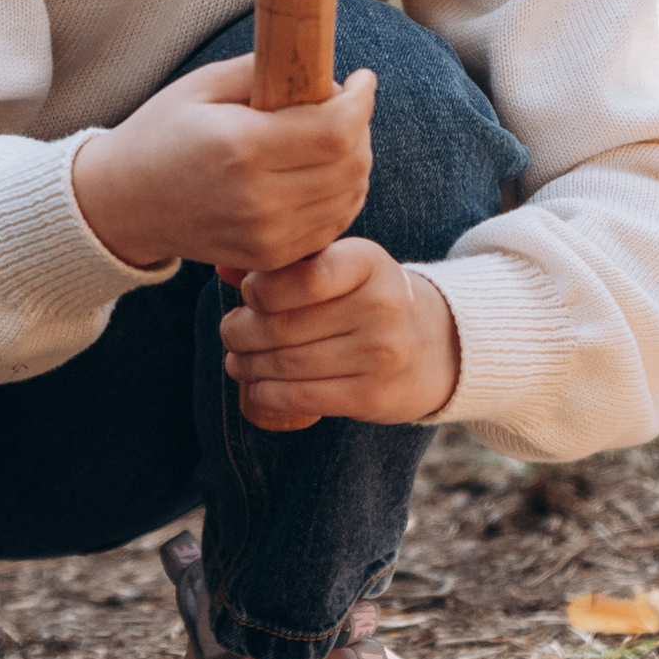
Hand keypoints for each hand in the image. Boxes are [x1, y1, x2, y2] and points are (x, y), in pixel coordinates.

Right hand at [72, 56, 376, 281]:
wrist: (123, 204)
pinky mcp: (269, 257)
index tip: (361, 79)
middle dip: (360, 129)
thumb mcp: (203, 86)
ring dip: (354, 163)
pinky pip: (331, 226)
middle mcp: (258, 199)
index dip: (361, 101)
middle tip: (344, 107)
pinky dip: (339, 197)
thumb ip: (266, 71)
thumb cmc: (162, 134)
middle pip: (351, 165)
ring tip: (332, 139)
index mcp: (240, 147)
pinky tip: (319, 174)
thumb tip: (325, 75)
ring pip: (349, 198)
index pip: (335, 130)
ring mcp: (266, 235)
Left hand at [220, 239, 460, 432]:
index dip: (260, 289)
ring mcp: (380, 354)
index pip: (303, 276)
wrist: (437, 345)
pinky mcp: (373, 395)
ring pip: (287, 363)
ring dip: (247, 364)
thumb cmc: (368, 298)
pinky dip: (266, 393)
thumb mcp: (339, 266)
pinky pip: (301, 396)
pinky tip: (256, 386)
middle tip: (230, 333)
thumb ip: (284, 263)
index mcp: (368, 262)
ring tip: (237, 360)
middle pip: (283, 324)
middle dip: (241, 331)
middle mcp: (380, 306)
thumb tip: (221, 267)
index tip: (250, 295)